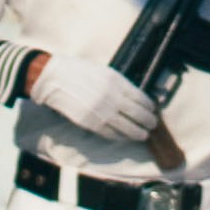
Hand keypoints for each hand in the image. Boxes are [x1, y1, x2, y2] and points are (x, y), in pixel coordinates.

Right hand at [26, 48, 161, 139]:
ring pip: (127, 129)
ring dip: (138, 134)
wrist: (56, 79)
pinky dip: (120, 137)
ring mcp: (103, 113)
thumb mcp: (105, 73)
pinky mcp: (92, 123)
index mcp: (117, 83)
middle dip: (149, 122)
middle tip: (152, 125)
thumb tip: (135, 98)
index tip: (153, 111)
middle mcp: (113, 99)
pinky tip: (124, 137)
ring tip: (142, 135)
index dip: (150, 108)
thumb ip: (120, 86)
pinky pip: (111, 134)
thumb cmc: (81, 72)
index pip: (142, 99)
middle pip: (139, 116)